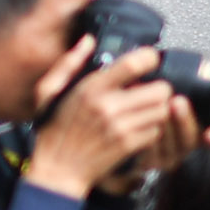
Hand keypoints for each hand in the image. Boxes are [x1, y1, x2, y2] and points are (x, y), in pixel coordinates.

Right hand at [22, 43, 190, 198]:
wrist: (58, 168)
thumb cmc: (53, 128)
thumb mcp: (48, 90)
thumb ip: (69, 62)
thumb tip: (88, 40)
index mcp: (90, 88)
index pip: (132, 64)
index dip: (149, 58)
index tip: (150, 58)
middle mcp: (109, 106)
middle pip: (159, 89)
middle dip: (158, 89)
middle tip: (148, 91)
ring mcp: (121, 127)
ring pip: (162, 111)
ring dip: (157, 109)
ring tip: (143, 110)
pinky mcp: (129, 146)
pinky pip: (156, 131)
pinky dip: (152, 129)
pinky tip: (137, 128)